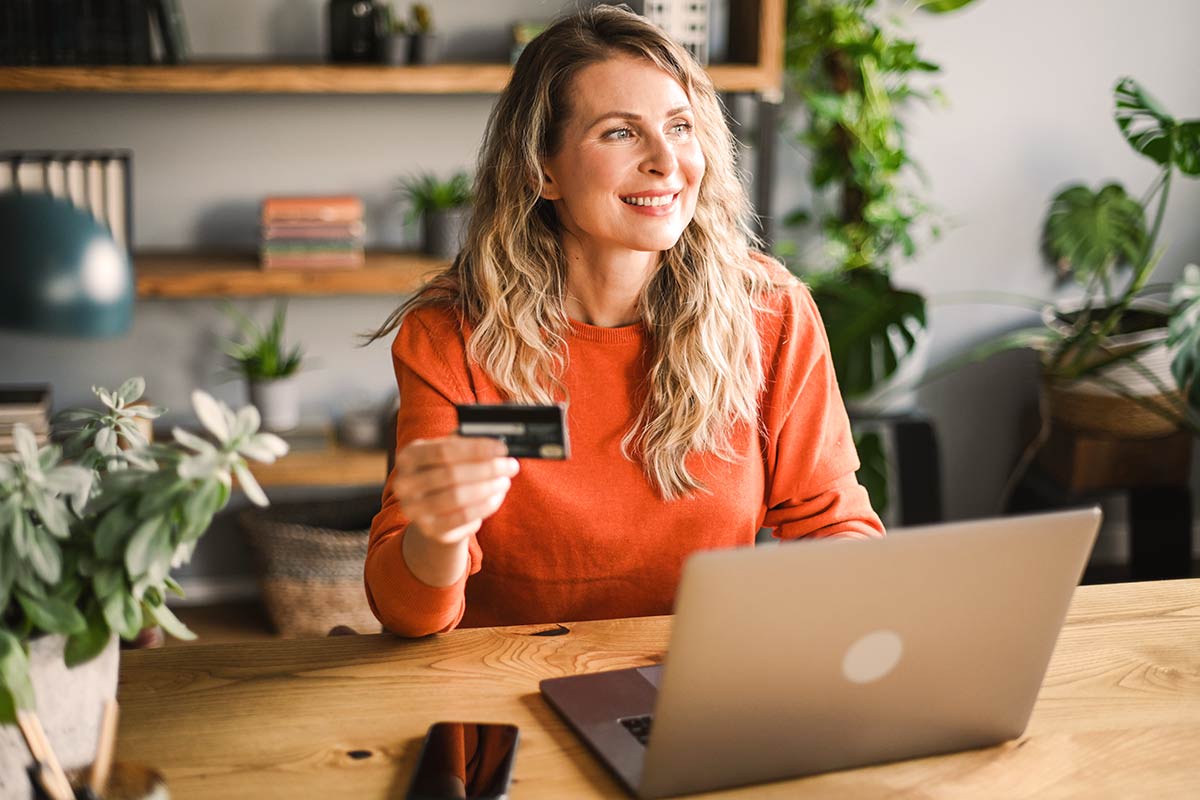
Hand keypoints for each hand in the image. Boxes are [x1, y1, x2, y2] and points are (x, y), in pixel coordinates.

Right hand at [393, 436, 519, 546]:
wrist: (433, 509)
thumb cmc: (446, 473)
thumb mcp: (449, 454)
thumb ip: (466, 443)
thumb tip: (496, 441)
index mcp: (408, 457)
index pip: (443, 450)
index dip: (476, 449)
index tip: (502, 449)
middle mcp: (405, 484)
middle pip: (452, 474)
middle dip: (487, 469)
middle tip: (511, 466)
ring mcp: (414, 510)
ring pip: (458, 498)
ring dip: (488, 488)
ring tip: (504, 482)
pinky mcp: (430, 530)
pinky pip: (463, 518)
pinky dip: (484, 507)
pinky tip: (495, 498)